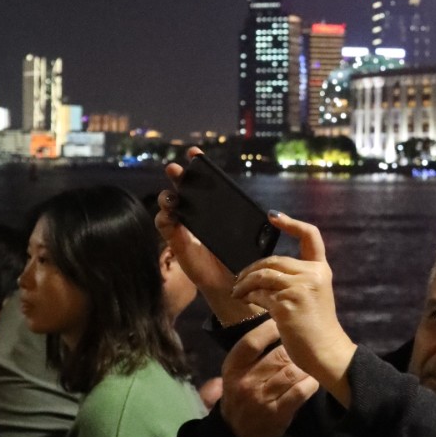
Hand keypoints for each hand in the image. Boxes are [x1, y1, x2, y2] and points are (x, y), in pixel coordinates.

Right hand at [157, 157, 262, 325]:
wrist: (233, 283)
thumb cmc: (241, 258)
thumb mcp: (250, 237)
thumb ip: (257, 225)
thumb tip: (271, 215)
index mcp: (215, 209)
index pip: (205, 183)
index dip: (199, 167)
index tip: (195, 152)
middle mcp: (197, 215)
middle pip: (183, 189)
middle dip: (178, 176)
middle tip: (175, 169)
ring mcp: (185, 228)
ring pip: (169, 206)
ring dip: (167, 198)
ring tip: (172, 197)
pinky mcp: (178, 243)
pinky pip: (165, 227)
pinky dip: (164, 219)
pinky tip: (169, 216)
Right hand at [220, 319, 318, 436]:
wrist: (236, 434)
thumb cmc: (239, 395)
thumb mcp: (235, 373)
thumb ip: (250, 352)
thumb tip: (274, 322)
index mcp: (233, 367)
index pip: (252, 342)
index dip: (269, 328)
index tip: (283, 322)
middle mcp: (246, 381)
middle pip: (278, 356)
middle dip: (295, 349)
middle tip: (304, 346)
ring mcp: (262, 398)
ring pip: (292, 372)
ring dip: (304, 366)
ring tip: (310, 363)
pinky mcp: (277, 413)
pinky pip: (300, 392)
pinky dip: (310, 384)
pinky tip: (313, 380)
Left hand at [232, 214, 355, 404]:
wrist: (326, 353)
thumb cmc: (316, 328)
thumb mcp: (313, 296)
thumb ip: (298, 280)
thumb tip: (266, 272)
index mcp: (321, 270)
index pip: (310, 236)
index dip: (291, 223)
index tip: (273, 216)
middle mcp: (313, 274)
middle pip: (274, 259)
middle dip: (252, 268)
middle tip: (239, 279)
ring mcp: (300, 288)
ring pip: (263, 275)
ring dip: (245, 282)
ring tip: (237, 291)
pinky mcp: (287, 303)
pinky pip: (260, 293)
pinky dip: (249, 296)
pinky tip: (246, 300)